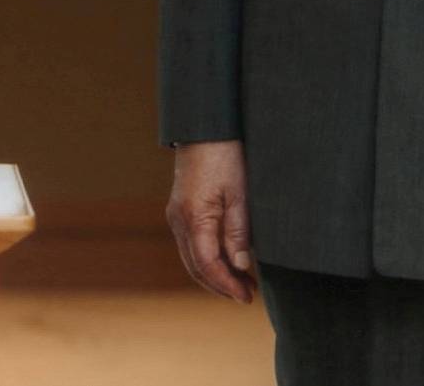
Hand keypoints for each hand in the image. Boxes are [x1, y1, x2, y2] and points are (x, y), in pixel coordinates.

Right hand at [166, 140, 256, 302]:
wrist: (205, 128)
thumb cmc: (227, 155)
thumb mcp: (240, 192)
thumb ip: (239, 230)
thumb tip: (240, 266)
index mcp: (193, 218)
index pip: (208, 265)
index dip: (227, 284)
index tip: (247, 296)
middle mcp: (178, 221)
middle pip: (196, 267)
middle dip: (221, 285)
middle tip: (247, 294)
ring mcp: (176, 217)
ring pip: (192, 258)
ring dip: (215, 274)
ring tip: (242, 282)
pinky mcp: (180, 211)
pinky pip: (192, 244)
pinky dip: (208, 258)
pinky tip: (227, 260)